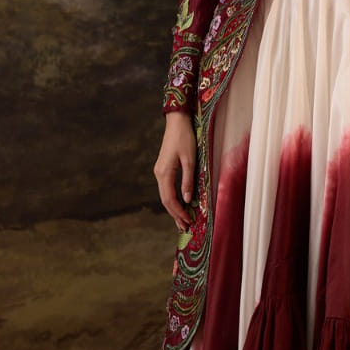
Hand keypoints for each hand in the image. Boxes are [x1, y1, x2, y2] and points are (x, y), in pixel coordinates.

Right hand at [154, 111, 196, 231]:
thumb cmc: (184, 138)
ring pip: (165, 195)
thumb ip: (188, 180)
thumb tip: (187, 200)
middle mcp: (159, 174)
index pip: (169, 199)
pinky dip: (172, 199)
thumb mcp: (190, 160)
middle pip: (165, 200)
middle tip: (184, 226)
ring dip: (173, 208)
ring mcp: (159, 171)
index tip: (188, 221)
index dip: (178, 212)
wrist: (176, 123)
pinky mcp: (163, 169)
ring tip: (182, 219)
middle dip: (174, 214)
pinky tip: (179, 204)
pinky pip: (166, 188)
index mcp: (164, 173)